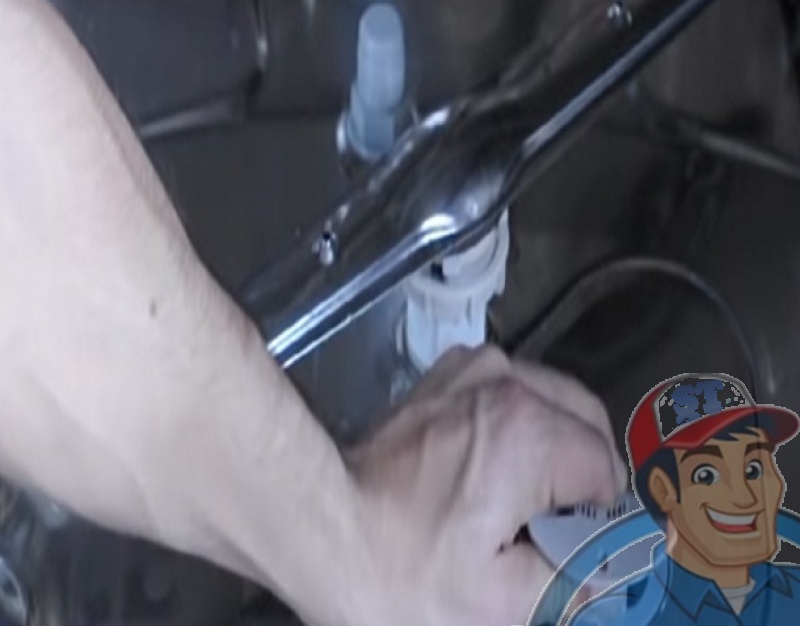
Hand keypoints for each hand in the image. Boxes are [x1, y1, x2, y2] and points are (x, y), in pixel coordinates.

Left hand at [344, 345, 626, 625]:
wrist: (323, 522)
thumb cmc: (406, 568)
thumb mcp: (501, 603)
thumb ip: (574, 579)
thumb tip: (609, 563)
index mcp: (531, 432)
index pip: (606, 469)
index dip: (598, 515)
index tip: (571, 545)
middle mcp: (509, 380)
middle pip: (588, 422)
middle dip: (585, 473)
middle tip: (554, 524)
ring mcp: (475, 366)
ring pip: (553, 398)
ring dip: (556, 441)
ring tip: (523, 493)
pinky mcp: (448, 370)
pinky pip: (512, 385)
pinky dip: (519, 416)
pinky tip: (493, 457)